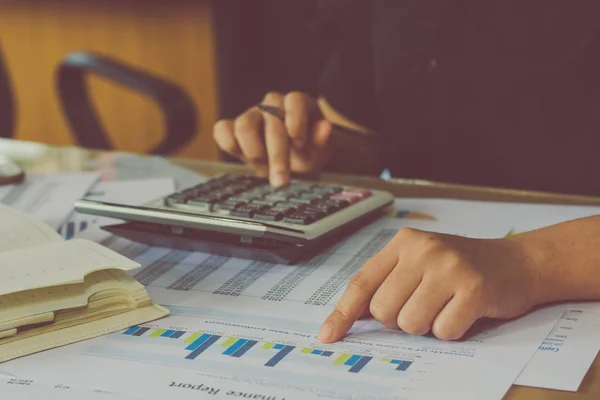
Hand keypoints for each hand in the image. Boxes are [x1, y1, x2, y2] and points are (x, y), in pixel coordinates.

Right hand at [213, 91, 332, 185]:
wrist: (291, 161)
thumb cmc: (307, 152)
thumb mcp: (319, 151)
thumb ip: (322, 140)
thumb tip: (325, 127)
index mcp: (297, 104)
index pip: (294, 100)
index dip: (296, 120)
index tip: (299, 143)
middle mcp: (273, 105)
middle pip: (271, 121)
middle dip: (277, 153)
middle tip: (281, 179)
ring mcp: (251, 115)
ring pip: (244, 124)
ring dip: (254, 151)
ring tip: (263, 168)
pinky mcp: (232, 128)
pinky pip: (222, 130)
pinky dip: (228, 143)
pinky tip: (241, 157)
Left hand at [317, 228, 543, 341]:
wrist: (516, 262)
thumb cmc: (460, 269)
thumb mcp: (419, 265)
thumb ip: (386, 284)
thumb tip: (349, 318)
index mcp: (403, 242)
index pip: (362, 282)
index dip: (343, 313)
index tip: (328, 336)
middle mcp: (423, 249)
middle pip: (384, 310)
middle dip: (400, 319)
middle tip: (425, 305)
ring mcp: (448, 267)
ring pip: (411, 324)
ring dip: (427, 326)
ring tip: (445, 306)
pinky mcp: (473, 288)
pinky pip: (444, 331)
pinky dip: (452, 330)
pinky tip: (464, 311)